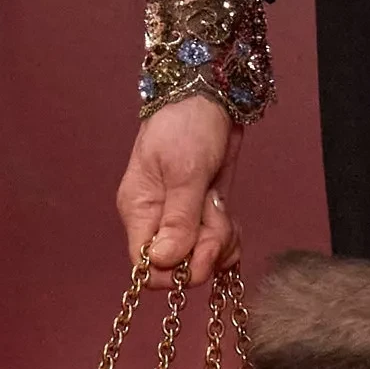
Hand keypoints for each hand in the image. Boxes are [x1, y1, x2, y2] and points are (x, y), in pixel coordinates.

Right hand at [115, 94, 239, 284]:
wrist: (210, 97)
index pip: (146, 266)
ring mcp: (183, 219)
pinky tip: (230, 219)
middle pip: (180, 266)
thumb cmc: (187, 124)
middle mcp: (158, 220)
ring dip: (221, 242)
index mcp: (139, 210)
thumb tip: (163, 261)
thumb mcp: (184, 170)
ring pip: (203, 258)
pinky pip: (218, 245)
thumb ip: (178, 218)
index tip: (197, 252)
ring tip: (221, 208)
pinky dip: (229, 239)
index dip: (173, 271)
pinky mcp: (205, 215)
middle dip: (205, 251)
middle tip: (216, 217)